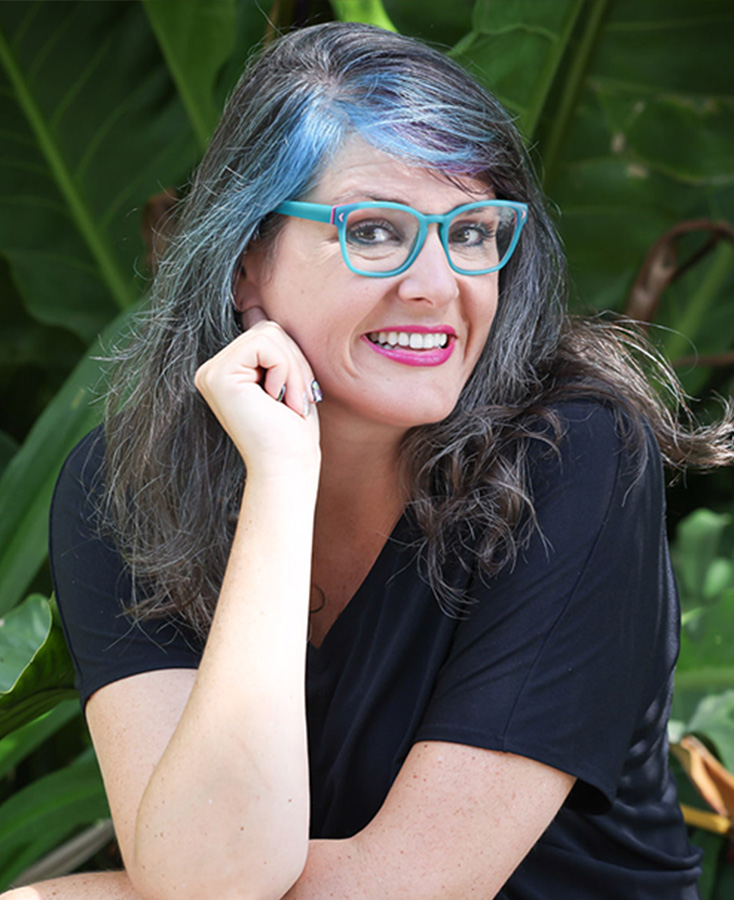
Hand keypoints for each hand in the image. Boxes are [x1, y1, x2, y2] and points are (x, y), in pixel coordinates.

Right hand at [195, 307, 320, 474]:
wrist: (286, 467)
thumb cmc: (292, 433)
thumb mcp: (286, 381)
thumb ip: (273, 350)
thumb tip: (259, 307)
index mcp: (227, 371)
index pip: (266, 334)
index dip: (293, 360)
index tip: (298, 398)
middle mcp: (212, 370)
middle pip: (268, 329)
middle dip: (295, 363)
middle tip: (297, 402)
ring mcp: (211, 372)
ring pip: (269, 333)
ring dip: (294, 369)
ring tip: (290, 403)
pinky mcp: (219, 376)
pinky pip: (266, 345)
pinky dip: (286, 370)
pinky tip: (279, 400)